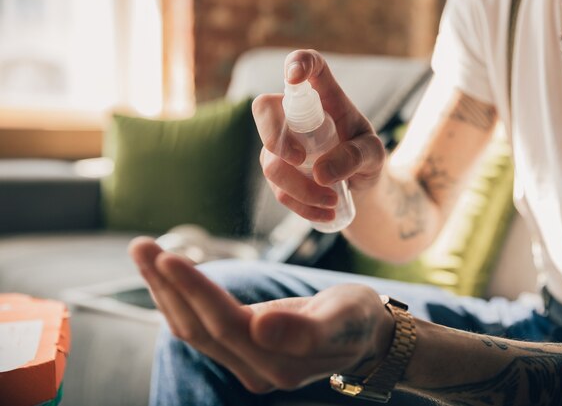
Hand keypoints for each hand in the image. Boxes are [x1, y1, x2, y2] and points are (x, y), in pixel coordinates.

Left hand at [129, 237, 394, 392]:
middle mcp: (257, 371)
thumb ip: (305, 328)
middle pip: (198, 328)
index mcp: (281, 363)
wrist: (365, 335)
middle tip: (141, 245)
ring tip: (143, 252)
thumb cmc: (357, 318)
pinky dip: (178, 298)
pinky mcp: (242, 352)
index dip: (195, 292)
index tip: (168, 257)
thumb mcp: (344, 316)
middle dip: (167, 286)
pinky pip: (200, 327)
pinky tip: (164, 275)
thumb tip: (261, 327)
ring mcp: (247, 364)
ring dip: (164, 291)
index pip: (225, 325)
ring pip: (192, 329)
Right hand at [252, 49, 384, 222]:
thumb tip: (319, 173)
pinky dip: (302, 205)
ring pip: (271, 162)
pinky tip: (326, 214)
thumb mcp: (373, 155)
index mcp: (325, 97)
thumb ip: (354, 157)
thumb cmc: (367, 157)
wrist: (361, 187)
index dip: (297, 62)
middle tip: (300, 160)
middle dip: (274, 137)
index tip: (294, 76)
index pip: (308, 64)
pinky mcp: (277, 171)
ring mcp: (281, 143)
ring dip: (300, 187)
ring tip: (332, 202)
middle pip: (264, 109)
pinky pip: (278, 190)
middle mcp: (295, 115)